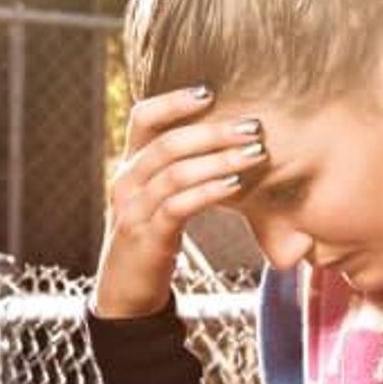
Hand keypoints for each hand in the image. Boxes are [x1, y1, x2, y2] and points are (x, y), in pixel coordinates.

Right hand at [94, 86, 269, 318]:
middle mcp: (126, 181)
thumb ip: (182, 169)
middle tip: (254, 126)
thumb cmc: (154, 238)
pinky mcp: (147, 237)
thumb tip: (229, 141)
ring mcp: (132, 209)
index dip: (174, 101)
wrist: (127, 292)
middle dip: (214, 131)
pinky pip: (178, 206)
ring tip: (256, 152)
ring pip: (175, 172)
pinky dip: (208, 191)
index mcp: (130, 165)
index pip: (143, 118)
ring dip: (220, 159)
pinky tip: (236, 185)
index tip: (211, 91)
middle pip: (167, 142)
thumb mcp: (162, 198)